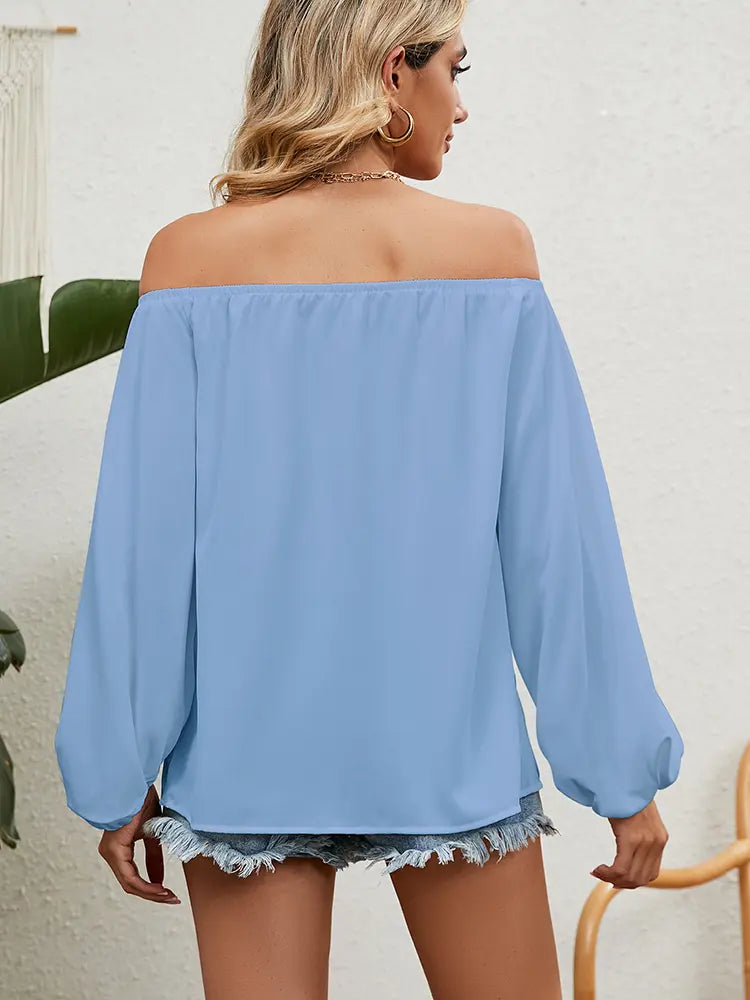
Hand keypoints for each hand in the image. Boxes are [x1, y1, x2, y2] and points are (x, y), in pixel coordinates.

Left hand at [97, 784, 180, 903]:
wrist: (134, 781)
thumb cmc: (142, 800)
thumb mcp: (153, 832)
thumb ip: (154, 855)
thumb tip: (159, 877)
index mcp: (118, 849)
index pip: (133, 878)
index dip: (151, 889)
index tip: (169, 894)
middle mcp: (111, 853)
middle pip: (130, 885)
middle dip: (153, 895)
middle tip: (172, 899)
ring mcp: (110, 853)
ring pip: (129, 884)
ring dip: (151, 893)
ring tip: (168, 896)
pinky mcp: (114, 850)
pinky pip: (129, 876)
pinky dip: (145, 885)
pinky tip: (159, 888)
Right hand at [590, 798, 668, 889]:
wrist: (624, 779)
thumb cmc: (628, 795)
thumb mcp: (640, 818)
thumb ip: (640, 835)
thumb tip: (629, 851)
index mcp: (660, 839)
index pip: (651, 874)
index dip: (633, 882)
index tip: (616, 879)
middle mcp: (656, 842)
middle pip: (640, 879)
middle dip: (620, 883)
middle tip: (604, 877)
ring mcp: (645, 841)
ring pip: (630, 876)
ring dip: (612, 878)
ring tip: (599, 872)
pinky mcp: (631, 839)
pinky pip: (621, 868)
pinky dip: (608, 873)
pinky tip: (599, 868)